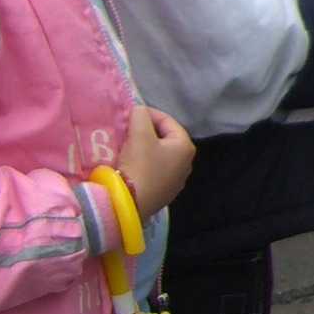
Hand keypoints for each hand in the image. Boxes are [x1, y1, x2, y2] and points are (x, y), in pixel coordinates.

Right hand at [118, 104, 195, 219]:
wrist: (129, 203)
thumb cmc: (139, 165)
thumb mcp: (139, 134)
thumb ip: (140, 116)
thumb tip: (139, 110)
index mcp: (185, 147)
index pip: (167, 121)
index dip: (148, 114)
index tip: (130, 114)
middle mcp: (186, 164)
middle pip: (164, 139)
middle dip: (146, 132)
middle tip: (127, 130)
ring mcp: (176, 181)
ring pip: (159, 156)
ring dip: (144, 148)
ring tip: (127, 146)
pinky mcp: (163, 194)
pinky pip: (154, 171)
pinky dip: (144, 164)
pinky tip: (131, 165)